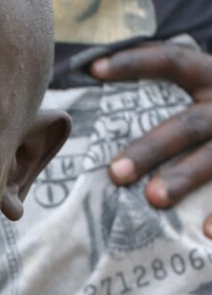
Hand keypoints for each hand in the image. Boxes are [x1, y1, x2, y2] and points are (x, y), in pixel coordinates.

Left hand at [90, 41, 211, 235]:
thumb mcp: (206, 90)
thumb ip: (166, 93)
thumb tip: (98, 85)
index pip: (173, 61)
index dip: (135, 62)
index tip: (93, 69)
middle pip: (188, 126)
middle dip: (151, 149)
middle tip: (115, 173)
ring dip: (184, 178)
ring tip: (153, 198)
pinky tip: (205, 232)